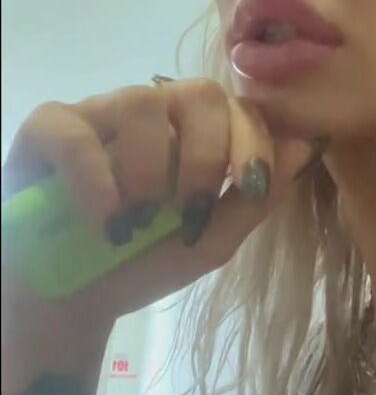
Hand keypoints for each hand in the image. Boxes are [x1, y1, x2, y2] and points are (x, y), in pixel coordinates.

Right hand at [1, 79, 313, 328]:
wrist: (68, 302)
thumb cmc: (141, 265)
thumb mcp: (209, 241)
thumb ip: (256, 197)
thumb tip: (309, 144)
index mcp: (193, 132)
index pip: (239, 107)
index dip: (255, 141)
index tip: (253, 188)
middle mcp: (150, 111)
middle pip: (199, 92)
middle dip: (209, 155)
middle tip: (192, 212)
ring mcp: (98, 113)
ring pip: (141, 102)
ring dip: (152, 170)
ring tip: (138, 221)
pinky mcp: (46, 129)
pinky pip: (77, 133)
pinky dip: (97, 182)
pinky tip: (105, 223)